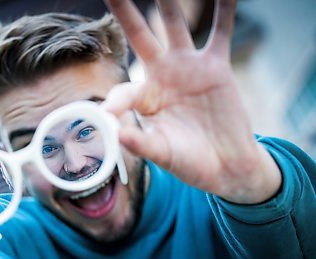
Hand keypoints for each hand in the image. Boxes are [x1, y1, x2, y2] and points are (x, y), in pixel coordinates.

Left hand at [103, 0, 280, 203]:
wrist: (225, 166)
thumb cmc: (188, 162)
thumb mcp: (161, 154)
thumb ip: (138, 142)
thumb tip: (114, 131)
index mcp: (144, 98)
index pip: (123, 90)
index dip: (116, 101)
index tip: (108, 111)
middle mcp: (162, 75)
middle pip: (140, 37)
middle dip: (125, 13)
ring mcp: (189, 68)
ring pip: (175, 27)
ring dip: (169, 3)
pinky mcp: (216, 67)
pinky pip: (220, 34)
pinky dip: (224, 12)